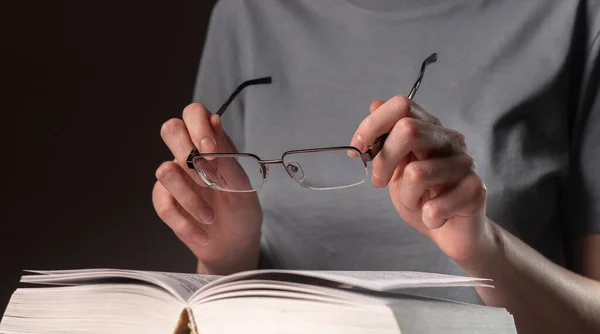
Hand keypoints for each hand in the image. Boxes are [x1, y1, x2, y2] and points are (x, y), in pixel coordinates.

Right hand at [152, 103, 261, 274]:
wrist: (235, 246)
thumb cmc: (243, 212)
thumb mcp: (243, 185)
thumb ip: (227, 156)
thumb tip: (215, 122)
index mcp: (212, 144)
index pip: (194, 114)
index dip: (198, 125)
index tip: (210, 149)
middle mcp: (191, 155)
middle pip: (170, 129)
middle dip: (184, 150)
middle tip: (204, 177)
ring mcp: (176, 178)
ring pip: (164, 171)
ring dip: (190, 198)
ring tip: (210, 217)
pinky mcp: (166, 201)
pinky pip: (163, 204)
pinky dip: (184, 223)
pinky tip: (202, 234)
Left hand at [351, 96, 492, 262]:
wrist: (453, 232)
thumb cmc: (423, 198)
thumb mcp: (396, 168)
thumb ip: (386, 140)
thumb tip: (374, 104)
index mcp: (430, 129)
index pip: (402, 106)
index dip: (373, 124)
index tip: (358, 148)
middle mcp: (450, 140)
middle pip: (408, 130)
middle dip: (384, 160)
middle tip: (380, 181)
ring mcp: (465, 163)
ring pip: (417, 173)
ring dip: (407, 197)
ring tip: (417, 203)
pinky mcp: (476, 189)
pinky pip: (435, 206)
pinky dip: (427, 217)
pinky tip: (435, 217)